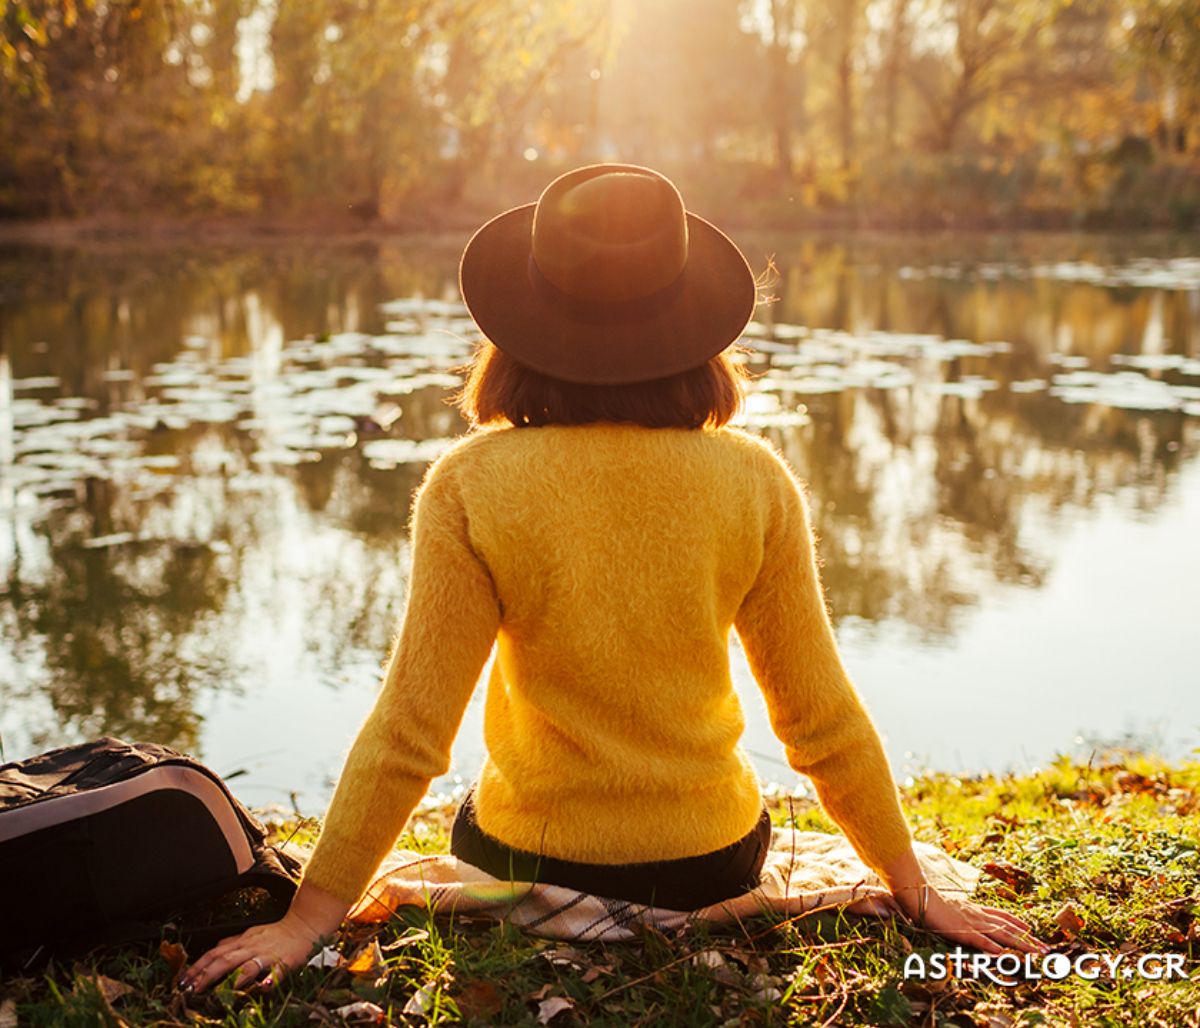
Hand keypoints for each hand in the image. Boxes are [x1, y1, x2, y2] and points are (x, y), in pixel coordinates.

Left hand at [178, 911, 325, 992]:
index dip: (197, 966)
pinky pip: (278, 971)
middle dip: (207, 975)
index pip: (215, 953)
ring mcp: (269, 954)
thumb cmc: (278, 932)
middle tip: (192, 990)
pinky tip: (264, 988)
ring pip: (249, 966)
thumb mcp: (252, 933)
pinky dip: (271, 980)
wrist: (306, 923)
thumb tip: (212, 950)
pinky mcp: (287, 961)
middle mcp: (253, 947)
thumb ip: (233, 943)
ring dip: (233, 980)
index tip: (182, 981)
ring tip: (221, 992)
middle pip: (226, 960)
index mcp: (244, 941)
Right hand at [895, 883, 1048, 954]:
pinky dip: (993, 947)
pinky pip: (981, 940)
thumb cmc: (929, 899)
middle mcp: (977, 915)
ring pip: (1001, 934)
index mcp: (973, 909)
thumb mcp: (947, 905)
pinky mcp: (962, 930)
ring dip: (1021, 944)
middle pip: (1008, 927)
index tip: (1030, 928)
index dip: (1016, 922)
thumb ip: (957, 910)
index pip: (1000, 915)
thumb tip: (960, 914)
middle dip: (1028, 939)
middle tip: (1045, 948)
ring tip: (1036, 953)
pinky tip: (1004, 954)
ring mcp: (971, 923)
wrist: (918, 893)